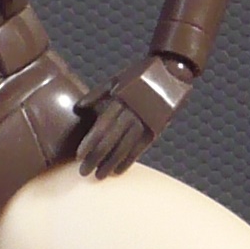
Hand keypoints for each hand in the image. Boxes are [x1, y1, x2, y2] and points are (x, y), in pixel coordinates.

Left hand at [75, 53, 196, 178]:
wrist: (171, 72)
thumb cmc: (139, 76)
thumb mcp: (117, 79)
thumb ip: (97, 94)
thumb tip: (78, 107)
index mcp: (120, 101)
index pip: (101, 127)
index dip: (89, 144)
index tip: (79, 156)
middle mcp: (132, 114)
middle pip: (110, 141)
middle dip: (96, 158)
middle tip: (84, 172)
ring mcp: (145, 122)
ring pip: (124, 148)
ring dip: (110, 164)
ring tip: (100, 176)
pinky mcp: (155, 129)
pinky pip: (140, 149)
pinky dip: (128, 161)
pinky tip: (118, 171)